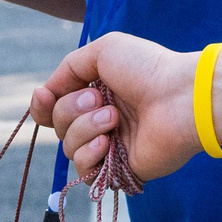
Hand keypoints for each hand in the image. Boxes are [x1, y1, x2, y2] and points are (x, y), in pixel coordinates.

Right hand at [35, 33, 196, 184]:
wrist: (179, 99)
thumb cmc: (146, 70)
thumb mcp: (103, 51)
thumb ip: (69, 68)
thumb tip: (48, 91)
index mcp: (97, 92)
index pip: (54, 107)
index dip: (42, 105)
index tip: (44, 95)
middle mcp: (100, 120)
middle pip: (57, 125)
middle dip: (71, 111)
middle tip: (100, 100)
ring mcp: (109, 145)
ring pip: (68, 147)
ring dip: (85, 129)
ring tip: (114, 119)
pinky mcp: (118, 169)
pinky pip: (84, 170)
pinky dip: (89, 154)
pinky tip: (108, 142)